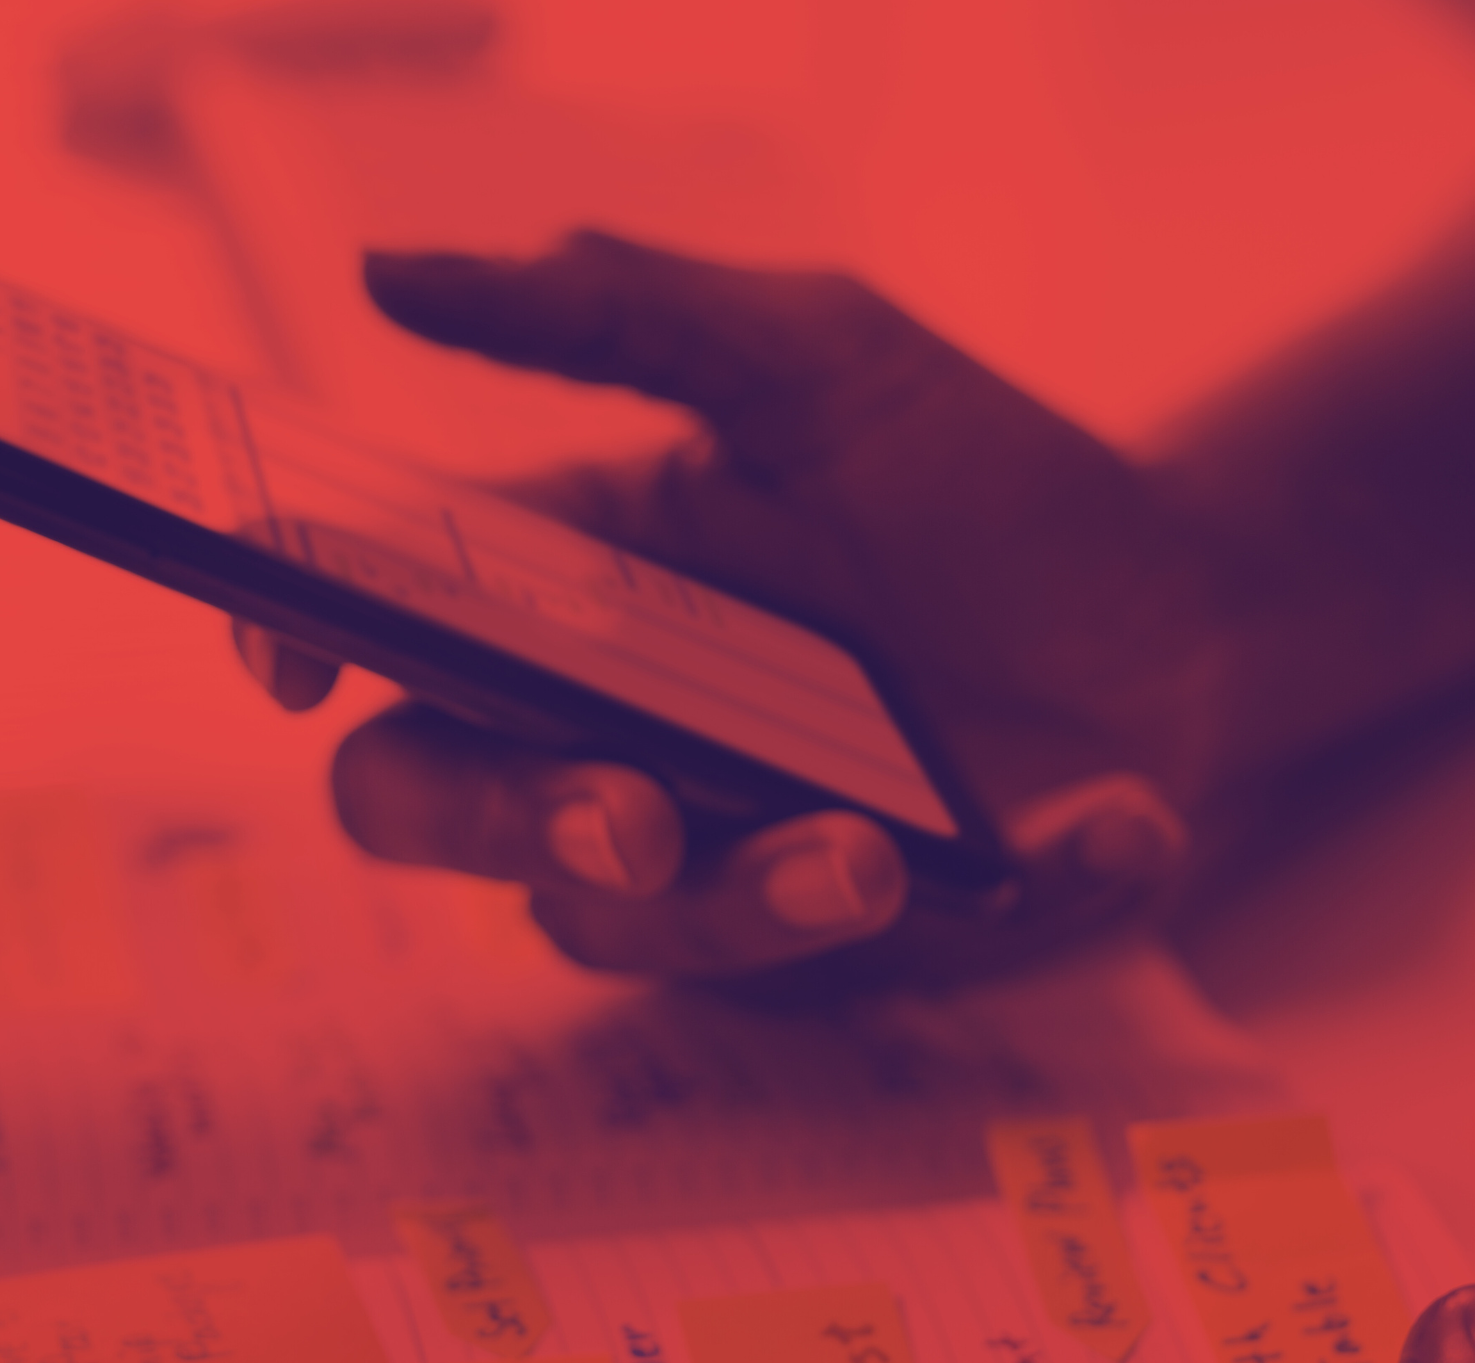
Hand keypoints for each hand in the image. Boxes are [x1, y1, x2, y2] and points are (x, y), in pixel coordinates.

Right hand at [236, 231, 1214, 986]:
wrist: (1180, 610)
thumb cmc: (981, 476)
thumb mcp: (818, 360)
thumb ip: (623, 317)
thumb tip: (388, 277)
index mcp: (578, 598)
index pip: (386, 633)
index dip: (307, 641)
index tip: (295, 658)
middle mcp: (612, 738)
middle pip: (451, 810)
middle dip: (510, 821)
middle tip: (626, 812)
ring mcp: (717, 858)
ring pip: (625, 928)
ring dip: (736, 901)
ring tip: (870, 855)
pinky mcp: (841, 946)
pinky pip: (850, 973)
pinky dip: (987, 903)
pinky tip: (1101, 823)